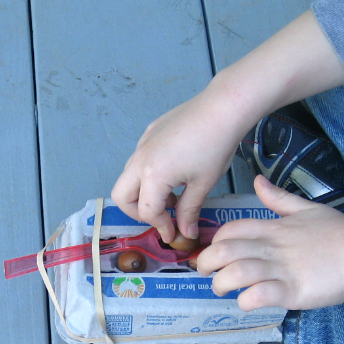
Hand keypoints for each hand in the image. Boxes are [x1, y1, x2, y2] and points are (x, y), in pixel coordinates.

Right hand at [111, 85, 244, 243]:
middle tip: (161, 217)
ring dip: (144, 193)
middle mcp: (140, 159)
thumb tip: (184, 234)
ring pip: (128, 177)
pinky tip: (175, 173)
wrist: (221, 109)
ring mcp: (142, 143)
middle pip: (121, 196)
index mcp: (153, 175)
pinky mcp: (149, 132)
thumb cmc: (215, 148)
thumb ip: (188, 212)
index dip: (161, 226)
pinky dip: (149, 175)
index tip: (174, 233)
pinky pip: (139, 160)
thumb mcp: (202, 185)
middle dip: (138, 213)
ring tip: (173, 196)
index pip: (147, 212)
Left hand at [197, 175, 343, 310]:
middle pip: (224, 251)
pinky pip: (259, 295)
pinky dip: (246, 301)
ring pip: (236, 273)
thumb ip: (278, 198)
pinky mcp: (293, 291)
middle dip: (207, 264)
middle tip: (209, 276)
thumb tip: (258, 181)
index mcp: (273, 228)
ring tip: (225, 292)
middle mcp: (272, 248)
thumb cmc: (340, 233)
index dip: (214, 243)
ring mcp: (282, 269)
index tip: (215, 256)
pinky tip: (248, 303)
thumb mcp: (307, 209)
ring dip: (223, 285)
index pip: (229, 230)